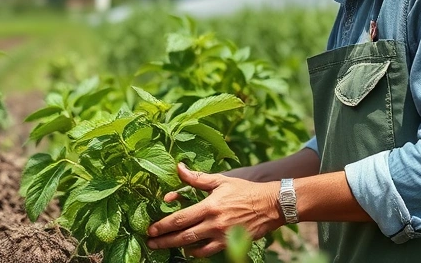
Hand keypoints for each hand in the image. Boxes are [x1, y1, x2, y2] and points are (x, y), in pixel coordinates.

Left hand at [146, 163, 284, 257]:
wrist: (270, 205)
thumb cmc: (244, 190)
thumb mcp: (220, 180)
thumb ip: (197, 178)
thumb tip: (178, 167)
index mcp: (209, 205)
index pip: (180, 218)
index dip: (163, 225)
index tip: (150, 229)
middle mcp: (214, 223)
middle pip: (183, 235)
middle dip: (164, 240)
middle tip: (150, 242)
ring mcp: (222, 236)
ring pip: (194, 246)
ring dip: (177, 248)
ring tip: (163, 248)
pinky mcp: (230, 244)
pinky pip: (209, 252)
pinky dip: (196, 253)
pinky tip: (188, 250)